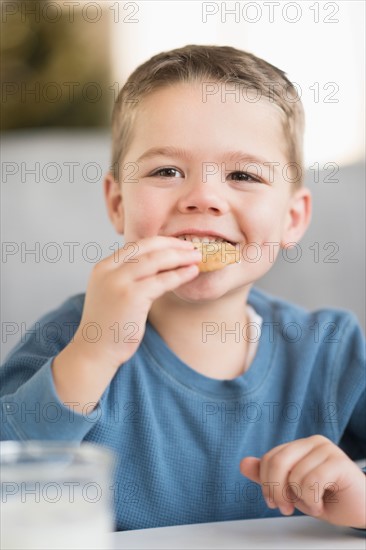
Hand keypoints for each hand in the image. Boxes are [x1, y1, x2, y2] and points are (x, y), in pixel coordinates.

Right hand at [72, 236, 200, 369]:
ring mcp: (119, 282)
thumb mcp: (113, 293)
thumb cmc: (109, 325)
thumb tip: (159, 265)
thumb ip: (128, 277)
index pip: (137, 245)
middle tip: (193, 248)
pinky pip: (161, 281)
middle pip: (147, 248)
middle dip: (173, 246)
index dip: (161, 242)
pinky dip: (179, 275)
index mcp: (104, 267)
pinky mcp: (131, 296)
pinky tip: (192, 273)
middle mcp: (109, 270)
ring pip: (156, 261)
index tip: (179, 245)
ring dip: (180, 257)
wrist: (95, 351)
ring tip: (197, 258)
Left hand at [240, 435, 365, 527]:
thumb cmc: (328, 499)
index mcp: (299, 446)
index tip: (275, 503)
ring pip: (295, 476)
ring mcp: (327, 449)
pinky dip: (312, 500)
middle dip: (276, 490)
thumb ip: (268, 477)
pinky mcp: (339, 462)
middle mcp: (312, 442)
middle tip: (285, 508)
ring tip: (314, 504)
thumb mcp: (292, 491)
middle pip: (278, 462)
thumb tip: (243, 464)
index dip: (266, 484)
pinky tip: (321, 503)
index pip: (269, 458)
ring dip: (301, 501)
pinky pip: (311, 481)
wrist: (360, 511)